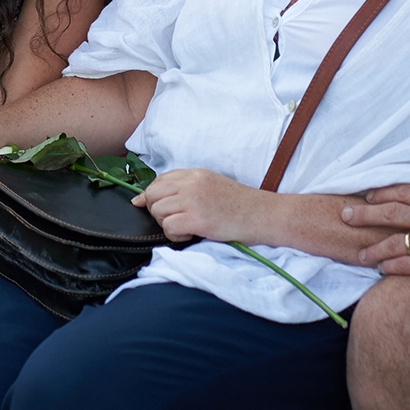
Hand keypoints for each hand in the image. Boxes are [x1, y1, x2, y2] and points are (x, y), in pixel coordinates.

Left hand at [132, 167, 274, 244]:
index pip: (158, 181)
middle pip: (152, 195)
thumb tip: (146, 199)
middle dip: (158, 211)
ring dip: (167, 224)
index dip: (153, 197)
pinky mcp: (197, 219)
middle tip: (176, 220)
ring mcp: (193, 200)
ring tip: (186, 227)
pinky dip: (174, 235)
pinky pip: (168, 226)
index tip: (157, 208)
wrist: (263, 214)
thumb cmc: (240, 205)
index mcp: (194, 174)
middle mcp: (190, 183)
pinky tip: (190, 234)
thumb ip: (184, 188)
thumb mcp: (211, 186)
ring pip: (157, 211)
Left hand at [342, 183, 409, 297]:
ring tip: (359, 254)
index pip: (404, 192)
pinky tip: (381, 270)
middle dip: (364, 214)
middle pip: (391, 213)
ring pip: (394, 243)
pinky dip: (391, 268)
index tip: (367, 196)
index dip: (382, 193)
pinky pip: (407, 267)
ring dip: (373, 249)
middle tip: (345, 216)